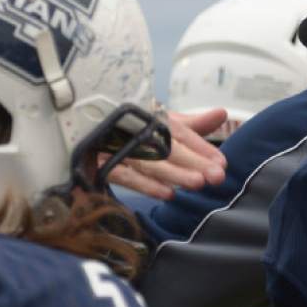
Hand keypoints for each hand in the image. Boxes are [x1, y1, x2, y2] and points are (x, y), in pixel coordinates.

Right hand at [105, 108, 227, 200]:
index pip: (177, 130)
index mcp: (149, 114)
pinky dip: (146, 185)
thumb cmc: (131, 128)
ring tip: (198, 183)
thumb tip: (222, 113)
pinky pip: (125, 175)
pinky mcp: (99, 163)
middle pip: (166, 146)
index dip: (200, 146)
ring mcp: (114, 145)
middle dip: (193, 161)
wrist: (83, 131)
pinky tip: (167, 193)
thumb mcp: (161, 123)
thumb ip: (192, 124)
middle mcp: (132, 127)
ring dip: (174, 173)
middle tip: (217, 175)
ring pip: (148, 161)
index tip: (222, 162)